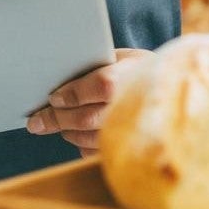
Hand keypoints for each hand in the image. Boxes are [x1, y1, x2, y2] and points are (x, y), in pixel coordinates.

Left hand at [25, 48, 150, 156]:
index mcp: (129, 78)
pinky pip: (94, 151)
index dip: (72, 95)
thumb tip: (60, 78)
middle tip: (36, 122)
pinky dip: (80, 143)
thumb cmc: (139, 69)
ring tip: (54, 123)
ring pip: (87, 138)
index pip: (98, 87)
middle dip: (56, 120)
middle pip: (85, 118)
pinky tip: (75, 133)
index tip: (53, 97)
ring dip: (66, 131)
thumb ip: (96, 65)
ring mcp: (128, 131)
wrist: (172, 91)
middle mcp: (129, 107)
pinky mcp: (126, 149)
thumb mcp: (121, 56)